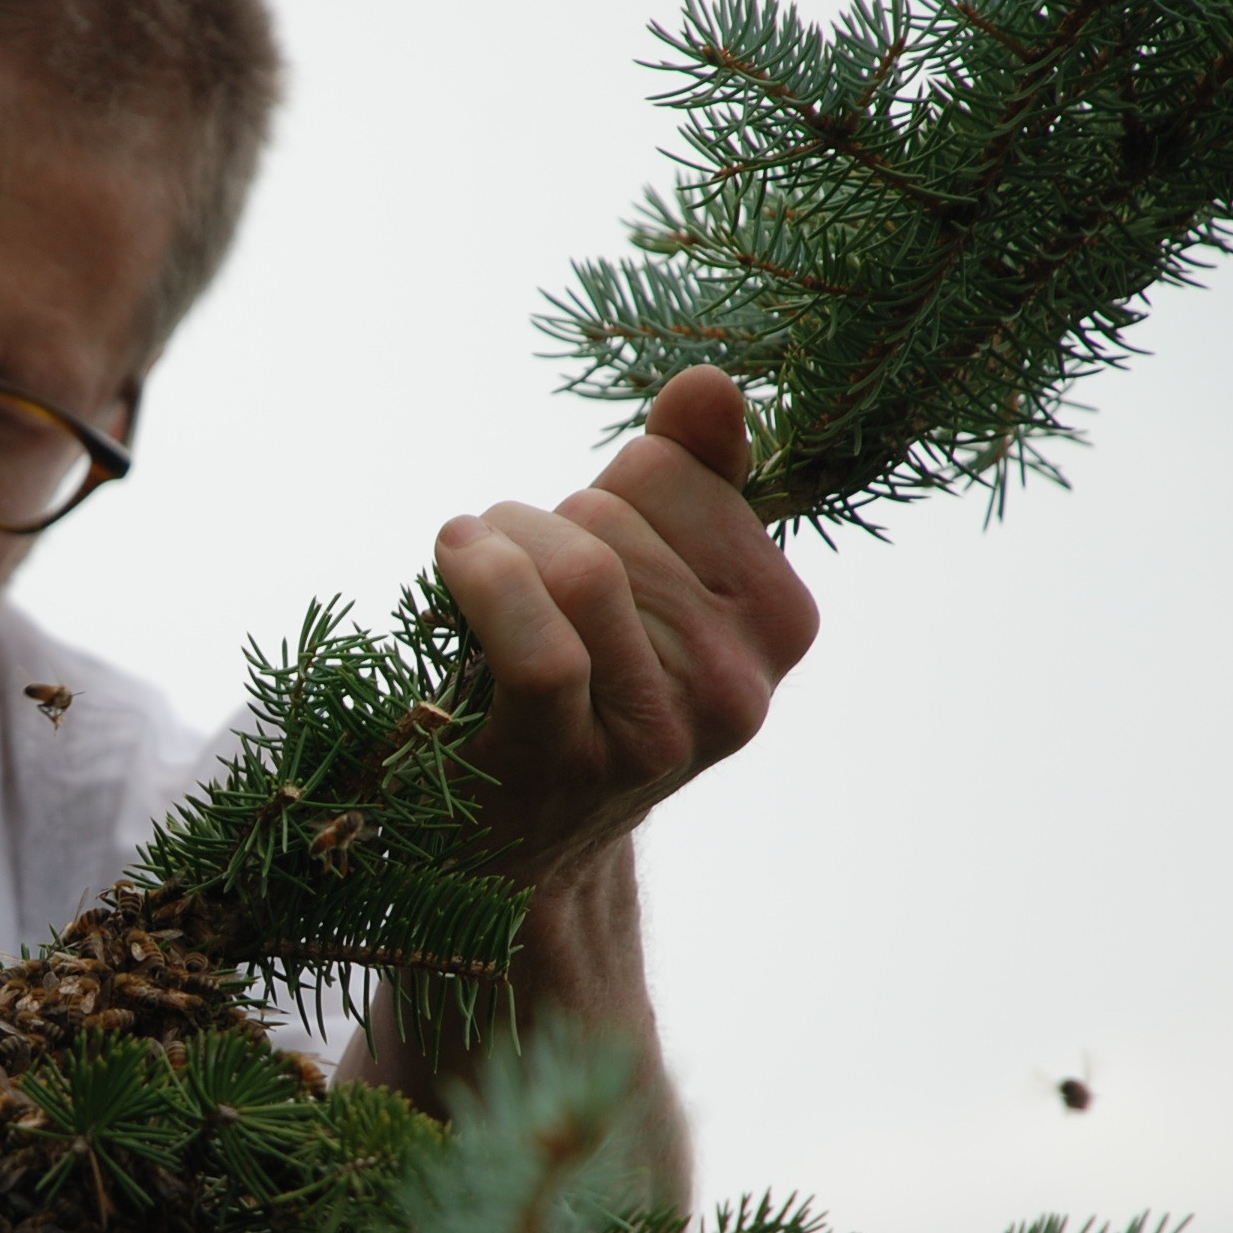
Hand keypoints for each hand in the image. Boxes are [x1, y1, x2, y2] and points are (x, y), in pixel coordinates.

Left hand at [434, 364, 817, 888]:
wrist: (509, 847)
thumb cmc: (574, 684)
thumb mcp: (648, 576)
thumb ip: (692, 474)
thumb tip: (709, 386)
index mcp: (780, 623)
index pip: (676, 467)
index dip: (602, 486)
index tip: (583, 544)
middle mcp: (740, 686)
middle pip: (613, 514)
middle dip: (541, 523)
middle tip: (517, 586)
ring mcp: (662, 733)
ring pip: (576, 565)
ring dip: (495, 545)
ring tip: (477, 583)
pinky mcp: (573, 762)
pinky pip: (542, 642)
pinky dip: (482, 581)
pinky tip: (451, 563)